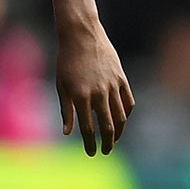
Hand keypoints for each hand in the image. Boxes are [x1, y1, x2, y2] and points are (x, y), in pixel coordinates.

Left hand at [56, 18, 133, 155]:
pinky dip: (126, 113)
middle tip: (105, 151)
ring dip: (119, 131)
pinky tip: (122, 119)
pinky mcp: (122, 78)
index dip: (90, 143)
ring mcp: (113, 86)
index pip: (88, 129)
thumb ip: (66, 110)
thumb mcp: (61, 85)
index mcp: (81, 96)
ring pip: (121, 116)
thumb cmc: (66, 61)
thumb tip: (67, 133)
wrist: (81, 35)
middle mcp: (99, 93)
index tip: (91, 153)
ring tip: (114, 139)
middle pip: (108, 126)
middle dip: (107, 142)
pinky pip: (128, 101)